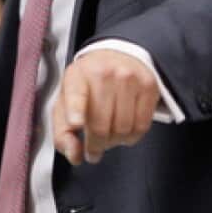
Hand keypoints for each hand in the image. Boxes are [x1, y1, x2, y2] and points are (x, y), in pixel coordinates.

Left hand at [53, 50, 157, 165]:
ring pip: (123, 129)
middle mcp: (104, 73)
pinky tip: (123, 132)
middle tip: (93, 150)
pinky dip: (131, 137)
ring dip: (114, 143)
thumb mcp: (65, 104)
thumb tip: (75, 155)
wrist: (116, 57)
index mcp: (77, 76)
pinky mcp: (149, 86)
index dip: (75, 110)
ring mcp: (129, 78)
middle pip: (101, 125)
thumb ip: (62, 134)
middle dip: (96, 146)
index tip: (75, 122)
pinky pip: (142, 126)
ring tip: (108, 138)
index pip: (76, 94)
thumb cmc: (87, 86)